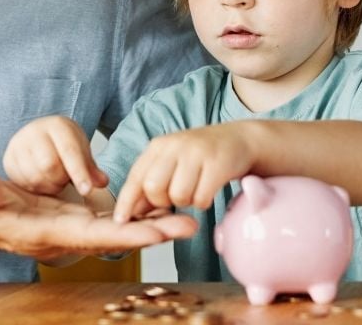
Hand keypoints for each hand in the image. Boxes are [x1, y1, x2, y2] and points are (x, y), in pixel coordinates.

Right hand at [0, 162, 196, 260]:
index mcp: (37, 230)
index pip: (88, 234)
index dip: (125, 232)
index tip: (158, 230)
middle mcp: (55, 236)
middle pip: (110, 237)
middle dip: (151, 232)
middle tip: (191, 224)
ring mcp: (60, 229)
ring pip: (111, 230)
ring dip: (147, 226)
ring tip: (185, 218)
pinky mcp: (61, 219)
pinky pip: (102, 221)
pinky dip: (129, 217)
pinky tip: (153, 209)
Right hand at [3, 116, 108, 196]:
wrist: (39, 136)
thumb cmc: (64, 146)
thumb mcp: (82, 153)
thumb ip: (92, 169)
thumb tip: (102, 182)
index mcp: (58, 125)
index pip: (69, 151)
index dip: (79, 173)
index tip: (87, 191)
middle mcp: (35, 131)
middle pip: (50, 166)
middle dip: (61, 180)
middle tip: (65, 180)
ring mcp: (18, 144)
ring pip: (35, 177)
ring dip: (48, 187)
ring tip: (54, 180)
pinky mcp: (8, 158)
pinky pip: (22, 183)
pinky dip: (35, 188)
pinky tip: (41, 182)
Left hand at [113, 123, 255, 222]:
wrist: (240, 139)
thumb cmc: (202, 156)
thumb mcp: (173, 161)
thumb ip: (152, 181)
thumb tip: (131, 212)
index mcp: (159, 146)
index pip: (136, 176)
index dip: (126, 201)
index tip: (120, 221)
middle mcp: (175, 146)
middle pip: (153, 188)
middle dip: (162, 202)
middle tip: (175, 198)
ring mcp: (197, 153)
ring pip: (178, 196)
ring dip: (186, 202)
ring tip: (195, 190)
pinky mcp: (218, 164)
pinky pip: (201, 199)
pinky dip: (203, 202)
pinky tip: (208, 191)